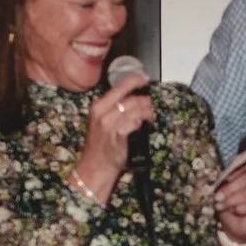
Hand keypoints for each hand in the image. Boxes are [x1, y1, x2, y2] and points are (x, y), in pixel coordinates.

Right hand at [76, 70, 156, 197]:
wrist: (95, 166)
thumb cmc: (100, 146)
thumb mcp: (102, 122)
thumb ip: (114, 108)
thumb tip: (134, 98)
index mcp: (98, 105)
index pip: (119, 85)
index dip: (135, 80)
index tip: (144, 78)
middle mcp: (102, 112)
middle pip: (132, 98)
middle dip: (146, 102)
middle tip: (149, 107)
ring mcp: (109, 123)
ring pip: (136, 109)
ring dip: (147, 113)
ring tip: (149, 118)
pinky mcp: (118, 134)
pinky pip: (135, 123)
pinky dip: (141, 124)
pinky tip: (141, 128)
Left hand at [215, 166, 245, 243]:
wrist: (234, 227)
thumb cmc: (230, 206)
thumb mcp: (226, 191)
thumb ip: (229, 177)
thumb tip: (232, 160)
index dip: (239, 170)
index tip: (226, 178)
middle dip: (232, 188)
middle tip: (218, 196)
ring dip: (233, 200)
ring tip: (221, 206)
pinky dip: (241, 208)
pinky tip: (235, 211)